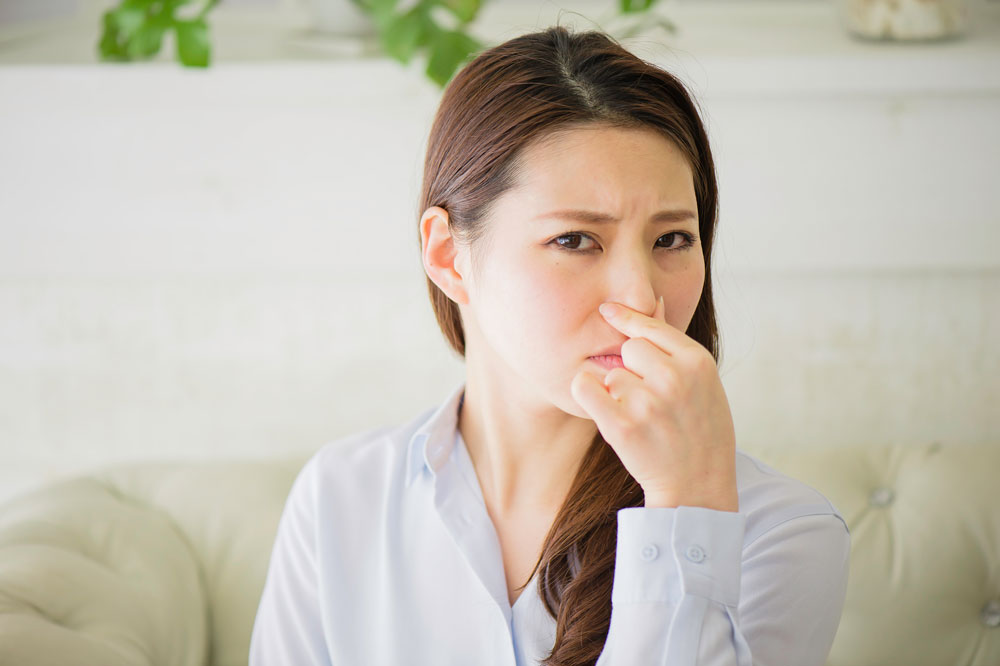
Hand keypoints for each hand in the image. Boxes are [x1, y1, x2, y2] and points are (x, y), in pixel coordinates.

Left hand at [570, 296, 738, 511]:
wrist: (698, 487)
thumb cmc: (701, 431)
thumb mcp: (703, 382)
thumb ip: (675, 343)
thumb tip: (655, 300)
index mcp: (697, 362)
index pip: (651, 326)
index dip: (626, 318)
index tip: (607, 310)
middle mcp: (673, 378)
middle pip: (628, 348)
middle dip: (630, 367)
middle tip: (647, 397)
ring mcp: (647, 402)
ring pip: (609, 373)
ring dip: (614, 391)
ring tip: (639, 416)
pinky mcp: (621, 426)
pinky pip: (585, 388)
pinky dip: (587, 394)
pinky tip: (601, 407)